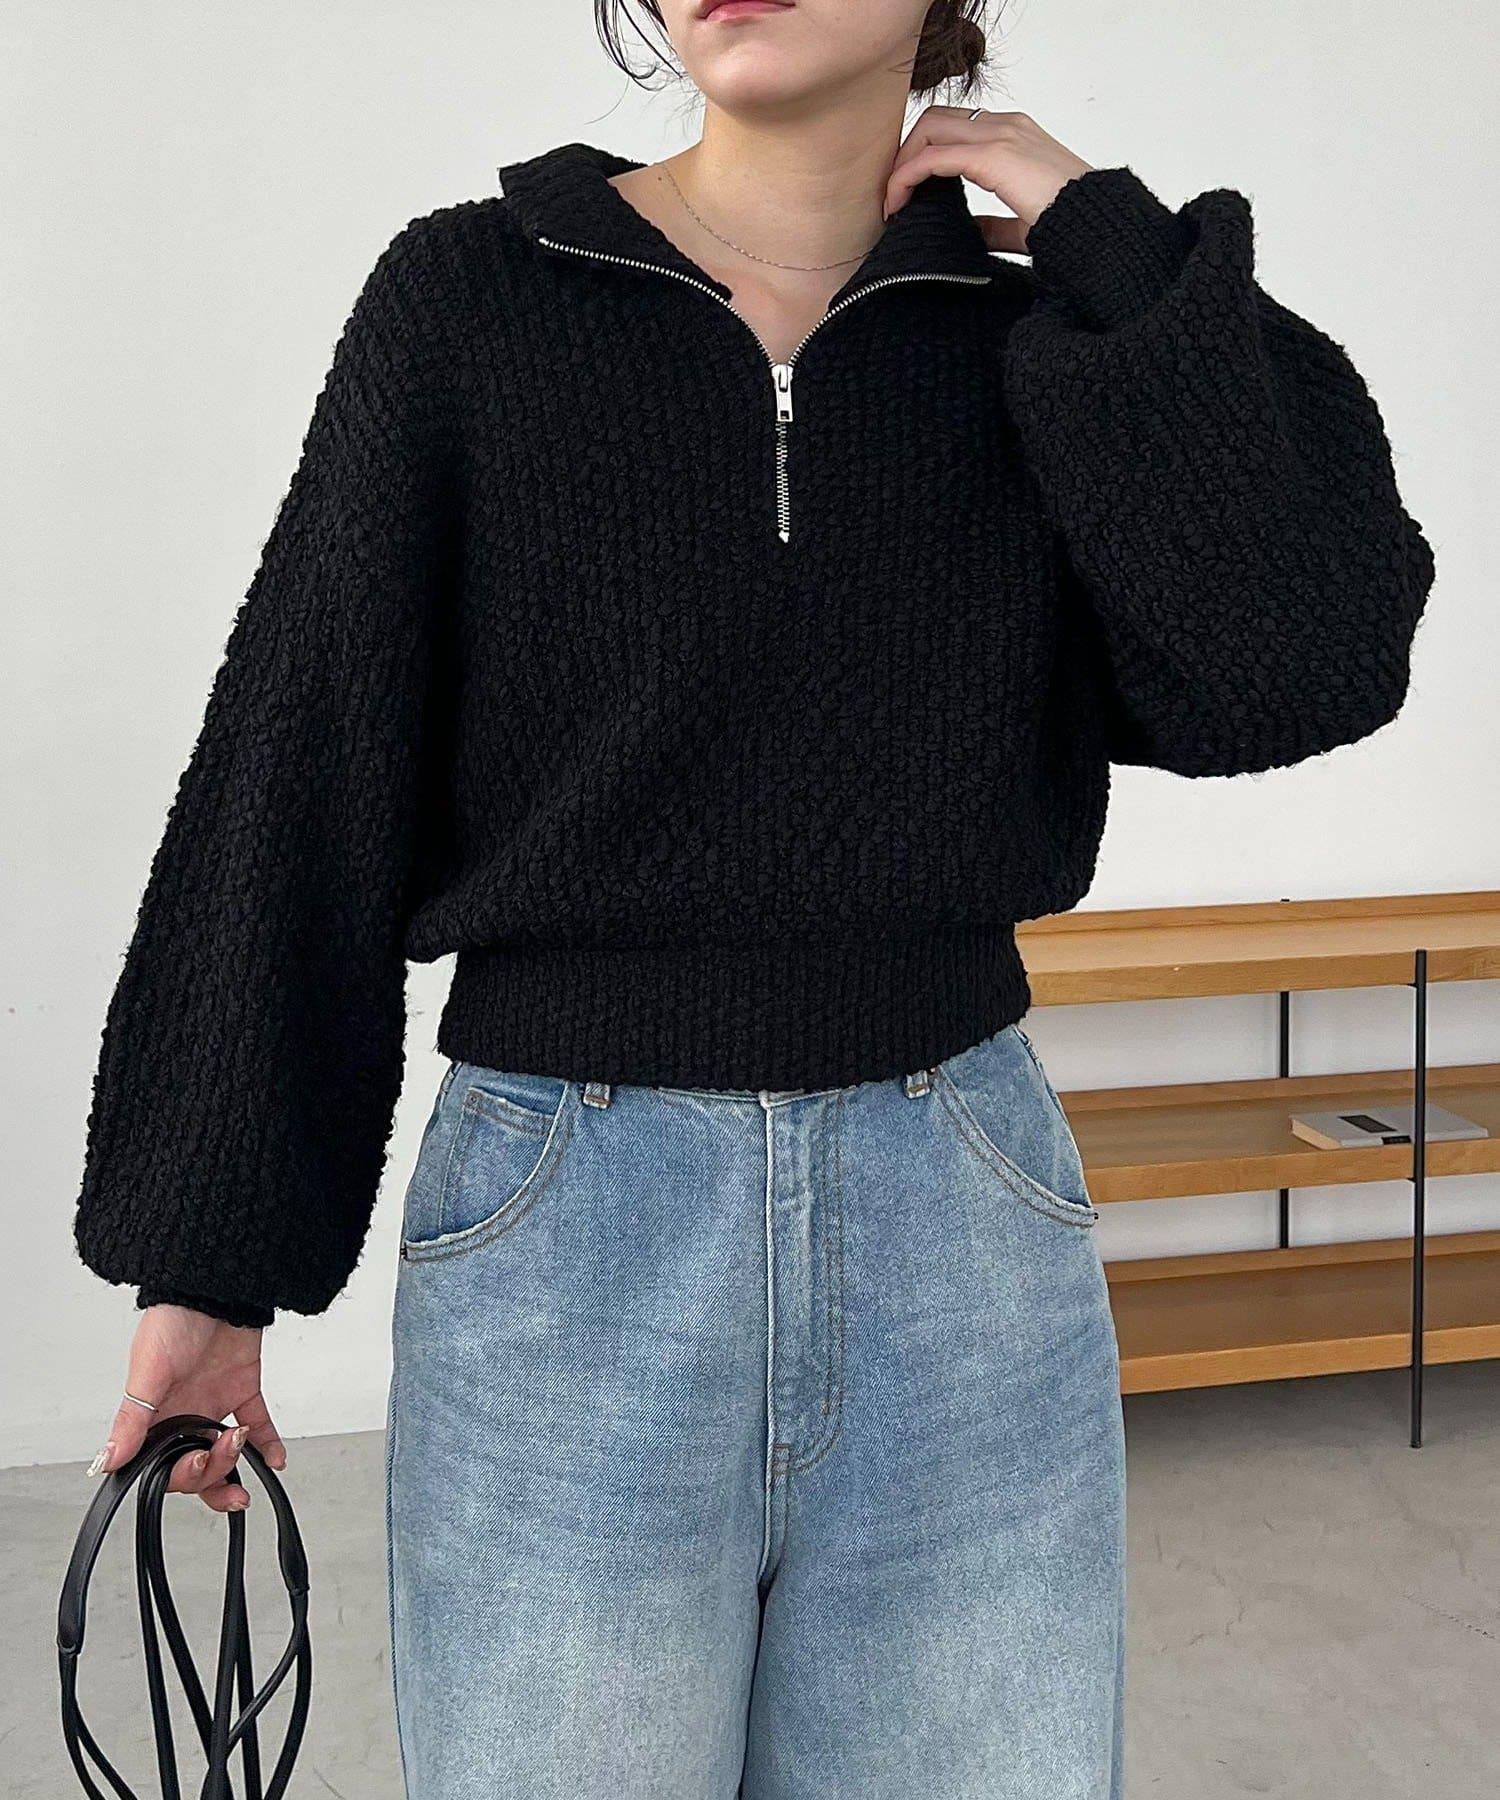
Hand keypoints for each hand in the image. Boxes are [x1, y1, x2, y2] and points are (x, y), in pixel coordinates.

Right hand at [89, 1305, 285, 1511]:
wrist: (216, 1285)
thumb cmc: (173, 1319)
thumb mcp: (148, 1371)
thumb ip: (133, 1420)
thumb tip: (108, 1459)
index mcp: (155, 1415)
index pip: (163, 1464)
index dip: (180, 1474)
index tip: (194, 1465)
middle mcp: (184, 1414)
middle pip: (196, 1466)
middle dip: (210, 1472)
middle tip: (217, 1456)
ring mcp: (214, 1403)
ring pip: (224, 1452)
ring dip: (234, 1462)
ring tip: (240, 1445)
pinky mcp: (242, 1389)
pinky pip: (258, 1425)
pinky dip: (268, 1445)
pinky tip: (275, 1460)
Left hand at [885, 106, 1094, 254]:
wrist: (1094, 224)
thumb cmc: (1068, 224)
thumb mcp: (1023, 221)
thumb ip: (995, 224)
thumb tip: (974, 232)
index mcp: (1014, 135)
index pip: (956, 128)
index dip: (925, 154)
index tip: (908, 192)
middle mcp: (1006, 125)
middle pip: (936, 119)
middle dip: (907, 152)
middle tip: (894, 193)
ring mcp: (1000, 135)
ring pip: (929, 129)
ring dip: (903, 163)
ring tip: (892, 200)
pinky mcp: (992, 155)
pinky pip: (933, 157)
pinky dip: (907, 176)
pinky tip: (898, 202)